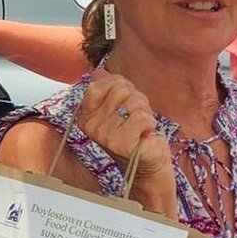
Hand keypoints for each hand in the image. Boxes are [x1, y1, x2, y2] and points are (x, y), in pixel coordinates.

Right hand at [78, 71, 172, 205]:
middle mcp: (91, 126)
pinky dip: (150, 125)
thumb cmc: (135, 135)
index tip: (125, 104)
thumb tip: (98, 71)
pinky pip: (143, 118)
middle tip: (135, 120)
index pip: (100, 84)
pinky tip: (145, 136)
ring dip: (145, 113)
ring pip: (134, 102)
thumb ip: (108, 89)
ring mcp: (105, 136)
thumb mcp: (120, 108)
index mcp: (86, 116)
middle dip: (136, 101)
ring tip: (141, 129)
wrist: (148, 165)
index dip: (120, 87)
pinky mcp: (122, 144)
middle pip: (121, 90)